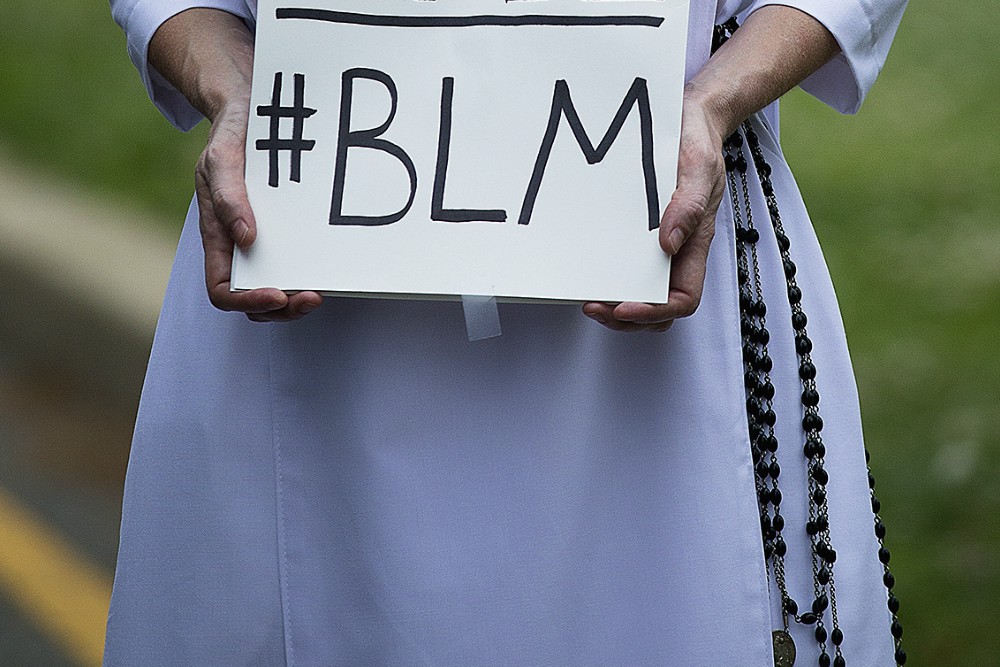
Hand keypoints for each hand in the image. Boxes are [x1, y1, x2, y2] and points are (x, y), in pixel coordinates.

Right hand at [194, 96, 322, 320]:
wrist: (251, 112)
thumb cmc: (231, 137)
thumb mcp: (221, 159)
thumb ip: (227, 197)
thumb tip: (245, 237)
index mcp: (217, 236)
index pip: (223, 289)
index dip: (248, 301)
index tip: (277, 294)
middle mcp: (240, 246)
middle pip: (253, 300)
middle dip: (282, 308)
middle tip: (312, 297)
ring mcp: (263, 242)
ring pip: (276, 290)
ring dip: (297, 300)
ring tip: (320, 291)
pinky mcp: (286, 233)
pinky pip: (296, 265)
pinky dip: (310, 275)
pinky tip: (327, 269)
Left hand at [583, 94, 725, 331]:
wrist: (689, 117)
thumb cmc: (697, 142)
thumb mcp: (698, 168)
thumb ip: (687, 206)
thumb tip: (669, 244)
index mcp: (695, 243)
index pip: (683, 298)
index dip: (655, 311)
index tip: (624, 306)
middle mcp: (676, 250)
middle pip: (659, 306)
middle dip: (627, 317)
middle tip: (593, 307)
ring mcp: (657, 243)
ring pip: (641, 292)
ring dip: (615, 304)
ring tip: (587, 299)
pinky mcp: (639, 231)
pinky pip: (626, 264)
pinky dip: (608, 276)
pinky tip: (588, 270)